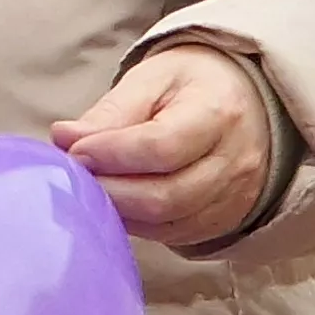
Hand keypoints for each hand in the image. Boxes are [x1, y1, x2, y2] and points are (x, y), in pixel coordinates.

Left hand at [54, 44, 275, 248]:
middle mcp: (234, 162)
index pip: (161, 146)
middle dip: (108, 190)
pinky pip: (173, 235)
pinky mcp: (224, 221)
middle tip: (73, 175)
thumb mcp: (153, 78)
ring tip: (90, 188)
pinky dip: (137, 225)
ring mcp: (234, 198)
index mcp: (218, 112)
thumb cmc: (193, 86)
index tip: (73, 150)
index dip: (111, 154)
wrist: (249, 104)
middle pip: (164, 196)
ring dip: (118, 211)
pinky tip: (116, 203)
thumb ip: (111, 111)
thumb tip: (65, 139)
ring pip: (167, 223)